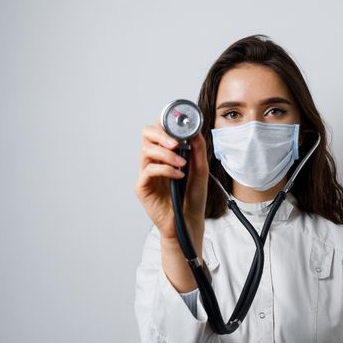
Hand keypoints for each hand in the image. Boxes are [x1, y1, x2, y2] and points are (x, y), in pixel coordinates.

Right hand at [135, 120, 208, 249]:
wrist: (190, 220)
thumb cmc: (193, 197)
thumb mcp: (200, 169)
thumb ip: (197, 149)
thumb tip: (195, 131)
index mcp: (166, 153)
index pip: (159, 130)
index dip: (165, 123)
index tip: (179, 124)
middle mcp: (154, 160)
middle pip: (147, 135)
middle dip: (161, 134)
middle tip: (176, 143)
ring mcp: (146, 173)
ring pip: (146, 150)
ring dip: (166, 154)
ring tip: (182, 163)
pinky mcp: (142, 186)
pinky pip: (149, 170)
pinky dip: (165, 169)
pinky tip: (178, 175)